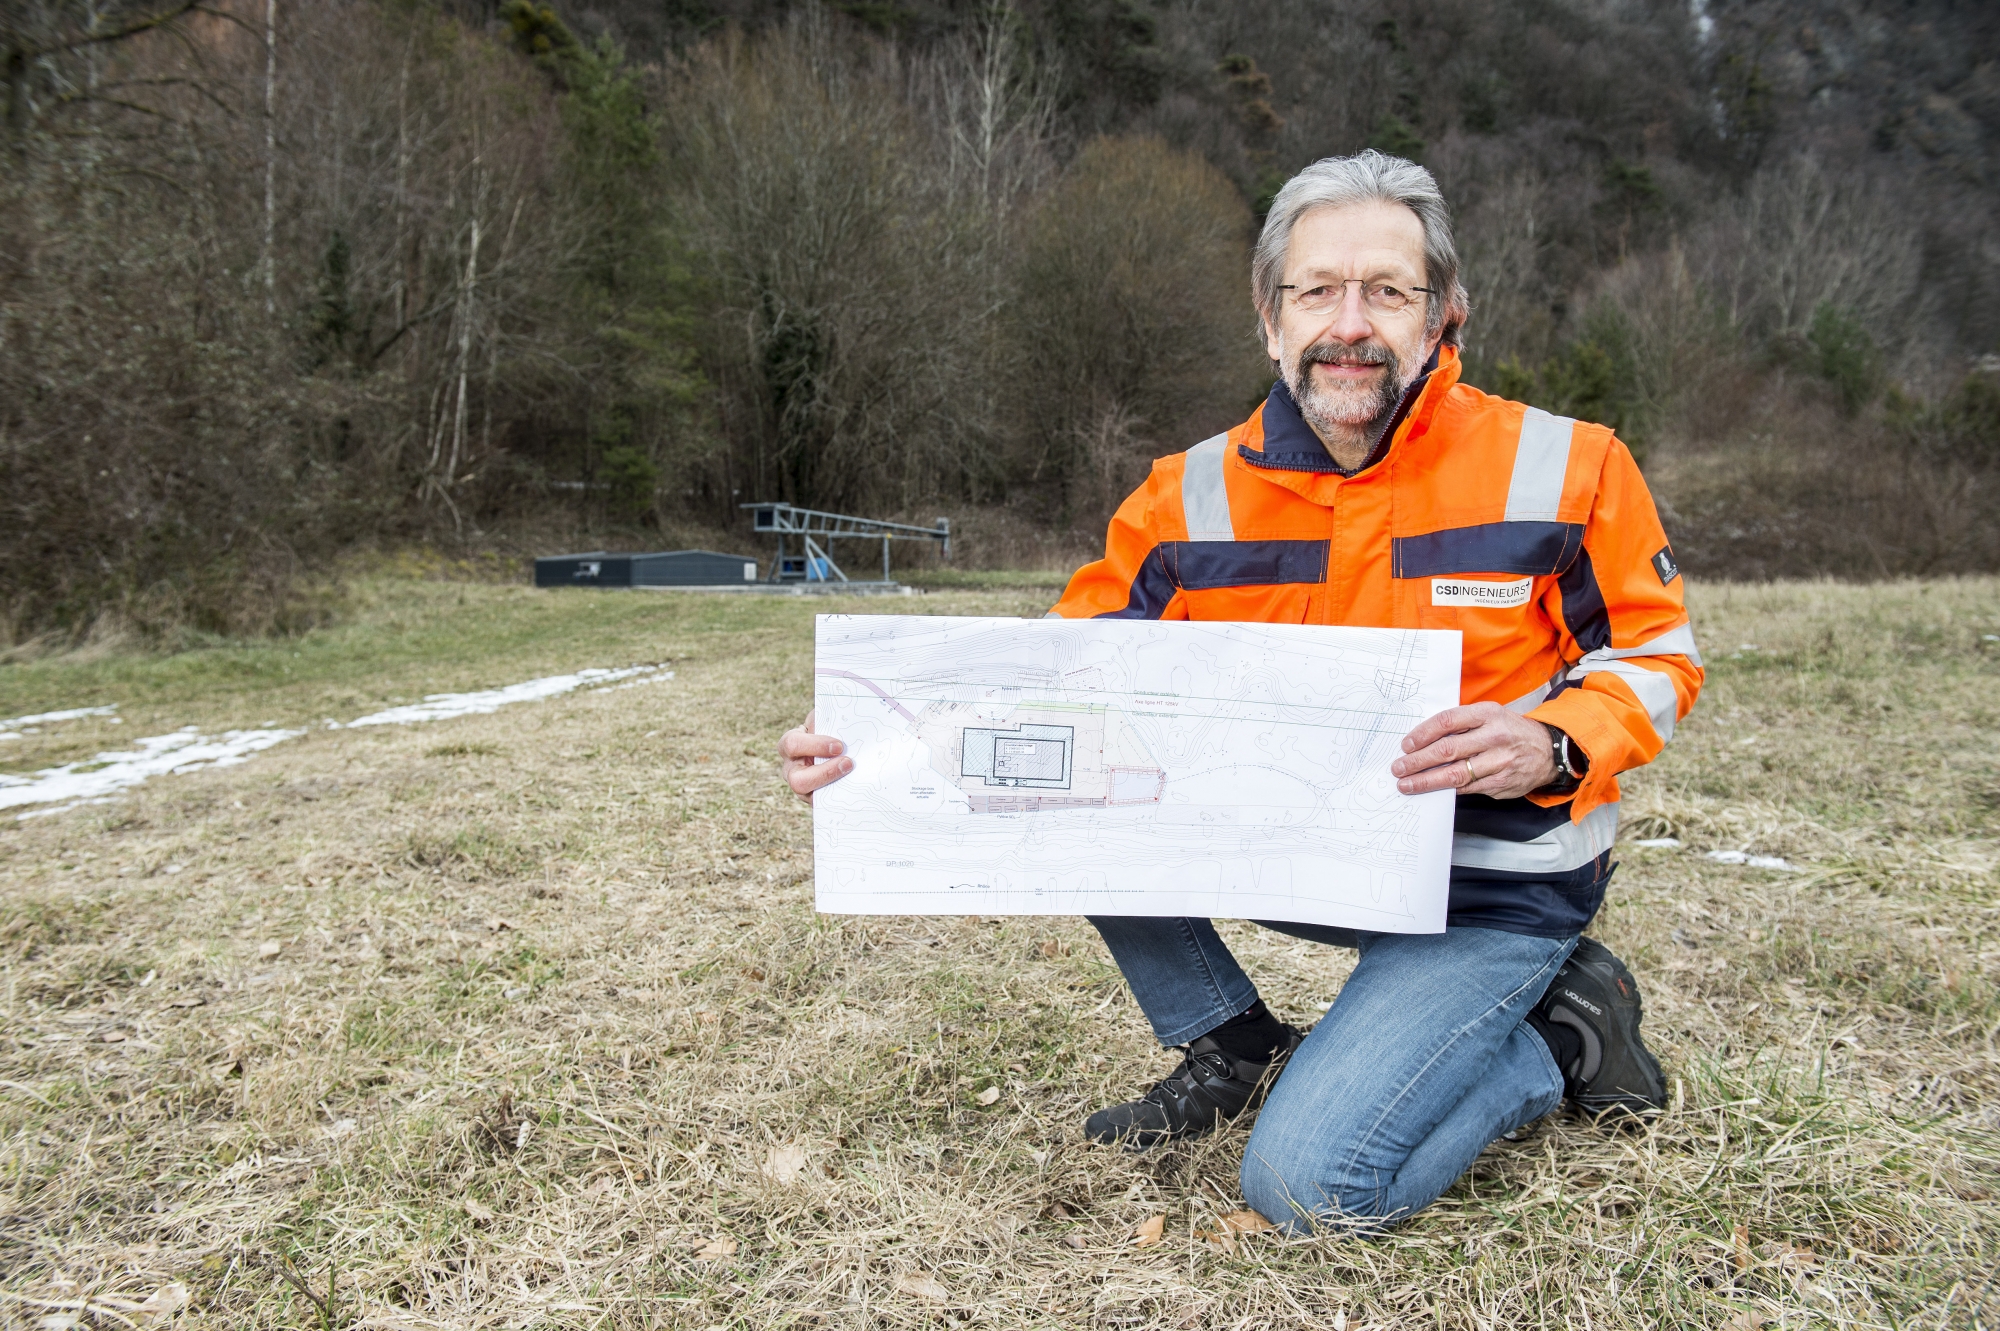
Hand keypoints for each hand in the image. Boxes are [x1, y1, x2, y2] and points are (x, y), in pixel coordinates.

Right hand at [779, 709, 851, 803]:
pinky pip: (822, 803)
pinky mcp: (814, 798)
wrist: (835, 742)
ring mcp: (801, 787)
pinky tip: (854, 786)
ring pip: (809, 795)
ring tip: (851, 773)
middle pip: (797, 779)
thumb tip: (840, 727)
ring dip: (832, 786)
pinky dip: (838, 796)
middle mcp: (791, 768)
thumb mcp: (825, 719)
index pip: (793, 744)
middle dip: (824, 773)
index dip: (816, 745)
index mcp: (789, 744)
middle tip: (848, 763)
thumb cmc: (827, 728)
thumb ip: (827, 720)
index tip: (839, 746)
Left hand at [1391, 703, 1558, 799]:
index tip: (1406, 745)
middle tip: (1399, 768)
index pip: (1447, 721)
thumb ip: (1462, 724)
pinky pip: (1467, 788)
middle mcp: (1494, 737)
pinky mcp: (1501, 783)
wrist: (1548, 750)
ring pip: (1455, 774)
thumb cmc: (1510, 731)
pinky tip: (1432, 790)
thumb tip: (1424, 739)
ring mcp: (1499, 762)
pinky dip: (1447, 790)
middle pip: (1447, 750)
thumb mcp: (1490, 716)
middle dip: (1418, 761)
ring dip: (1426, 781)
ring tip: (1407, 784)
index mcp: (1488, 714)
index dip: (1423, 734)